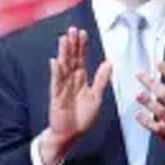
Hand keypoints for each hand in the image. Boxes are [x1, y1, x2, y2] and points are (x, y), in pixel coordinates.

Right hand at [42, 27, 111, 164]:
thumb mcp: (96, 96)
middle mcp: (70, 81)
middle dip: (72, 44)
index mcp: (81, 80)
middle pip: (71, 59)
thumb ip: (101, 79)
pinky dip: (56, 72)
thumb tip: (109, 61)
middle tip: (72, 29)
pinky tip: (55, 61)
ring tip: (63, 39)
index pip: (81, 59)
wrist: (70, 135)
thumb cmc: (82, 117)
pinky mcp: (56, 97)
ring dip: (63, 53)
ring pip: (63, 67)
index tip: (83, 32)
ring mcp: (62, 88)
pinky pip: (56, 83)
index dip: (82, 46)